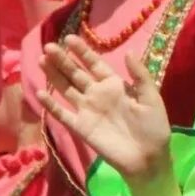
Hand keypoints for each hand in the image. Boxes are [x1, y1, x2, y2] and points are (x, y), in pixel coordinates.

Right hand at [37, 36, 172, 182]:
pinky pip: (62, 113)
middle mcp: (97, 94)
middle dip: (63, 60)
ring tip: (42, 60)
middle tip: (49, 46)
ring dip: (54, 75)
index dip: (82, 52)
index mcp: (115, 85)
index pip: (95, 64)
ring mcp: (87, 110)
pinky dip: (51, 104)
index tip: (69, 38)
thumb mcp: (151, 98)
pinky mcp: (80, 126)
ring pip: (66, 88)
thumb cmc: (153, 127)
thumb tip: (128, 51)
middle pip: (76, 73)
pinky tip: (40, 92)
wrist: (148, 157)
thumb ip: (140, 76)